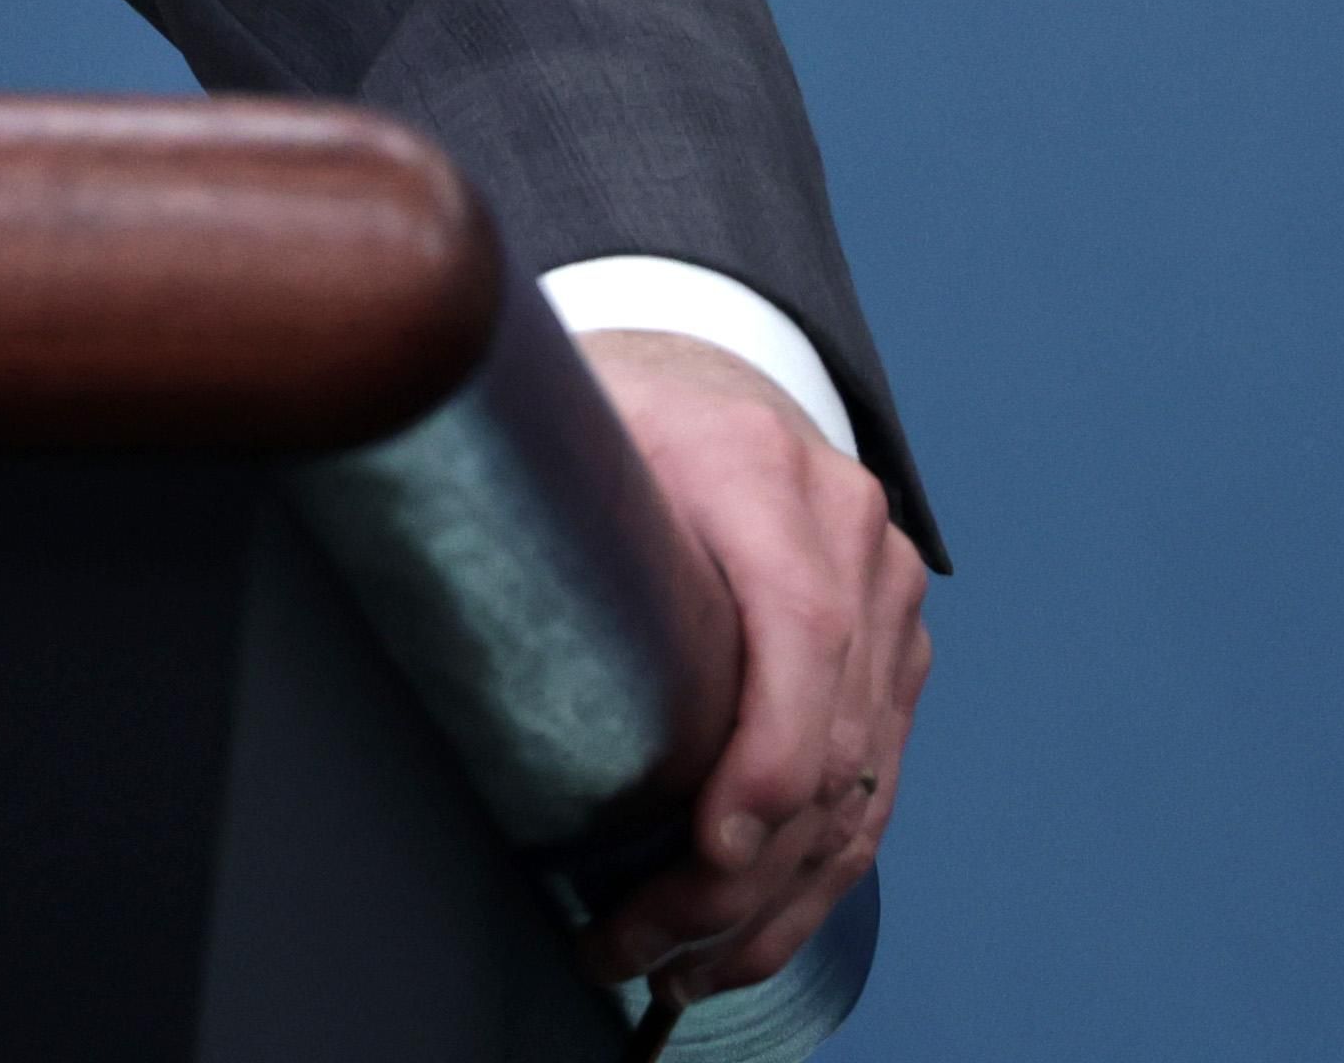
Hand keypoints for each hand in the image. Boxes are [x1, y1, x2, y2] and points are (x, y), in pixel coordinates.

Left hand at [574, 327, 930, 1003]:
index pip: (800, 626)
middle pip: (826, 737)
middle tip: (629, 941)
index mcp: (763, 470)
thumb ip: (540, 501)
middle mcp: (852, 538)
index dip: (768, 750)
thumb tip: (446, 583)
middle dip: (733, 870)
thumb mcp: (570, 427)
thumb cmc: (622, 413)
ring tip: (674, 966)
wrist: (715, 376)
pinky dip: (811, 876)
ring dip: (770, 902)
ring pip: (856, 789)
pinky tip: (744, 934)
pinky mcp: (896, 655)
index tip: (712, 843)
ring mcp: (889, 600)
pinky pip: (871, 790)